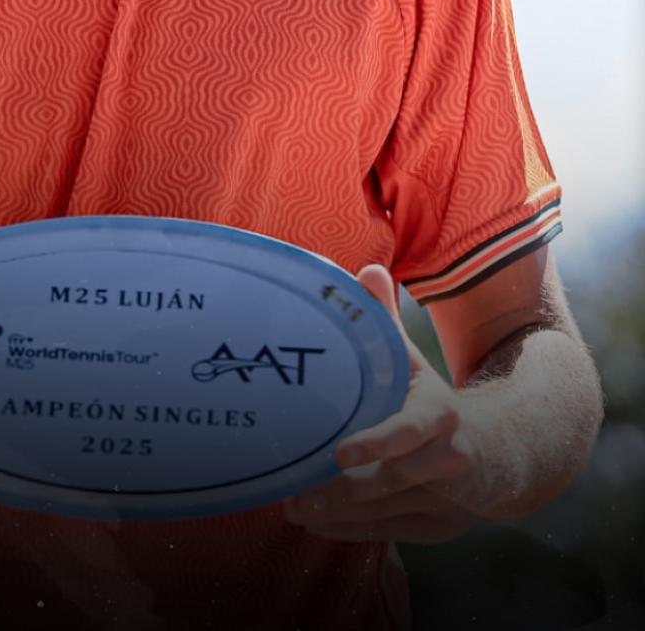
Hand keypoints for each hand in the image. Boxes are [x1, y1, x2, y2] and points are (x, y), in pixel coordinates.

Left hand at [282, 265, 486, 543]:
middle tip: (295, 498)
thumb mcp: (417, 361)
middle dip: (342, 493)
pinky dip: (354, 531)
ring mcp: (448, 501)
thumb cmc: (439, 398)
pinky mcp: (440, 528)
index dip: (378, 442)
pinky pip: (393, 532)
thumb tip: (367, 268)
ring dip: (340, 517)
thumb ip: (387, 320)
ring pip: (389, 514)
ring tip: (294, 509)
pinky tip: (319, 525)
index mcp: (442, 414)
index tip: (341, 451)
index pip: (411, 432)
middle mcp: (449, 461)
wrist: (507, 449)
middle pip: (392, 483)